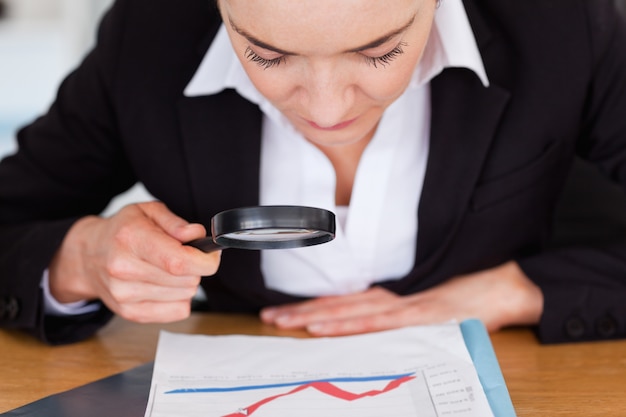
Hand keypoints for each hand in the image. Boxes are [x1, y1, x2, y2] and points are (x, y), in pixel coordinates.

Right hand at [48, 201, 220, 322]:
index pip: (179, 262)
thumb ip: (175, 222)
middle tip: (183, 256)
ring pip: (185, 296)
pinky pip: (177, 311)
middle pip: (186, 280)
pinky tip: (165, 284)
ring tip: (168, 269)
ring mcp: (125, 295)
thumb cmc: (122, 231)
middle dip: (196, 268)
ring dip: (186, 283)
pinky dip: (180, 298)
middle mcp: (124, 269)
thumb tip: (197, 234)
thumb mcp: (147, 211)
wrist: (88, 256)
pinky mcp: (130, 313)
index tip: (211, 255)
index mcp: (131, 239)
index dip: (205, 261)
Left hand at [260, 261, 542, 335]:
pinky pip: (379, 321)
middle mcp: (392, 300)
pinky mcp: (420, 315)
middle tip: (269, 316)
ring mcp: (404, 307)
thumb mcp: (428, 312)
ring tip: (284, 321)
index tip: (283, 312)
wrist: (503, 285)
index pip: (345, 303)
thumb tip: (370, 327)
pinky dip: (350, 323)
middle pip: (340, 305)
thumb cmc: (467, 299)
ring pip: (351, 312)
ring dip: (315, 317)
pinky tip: (326, 326)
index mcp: (393, 300)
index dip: (313, 308)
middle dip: (302, 312)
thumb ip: (399, 318)